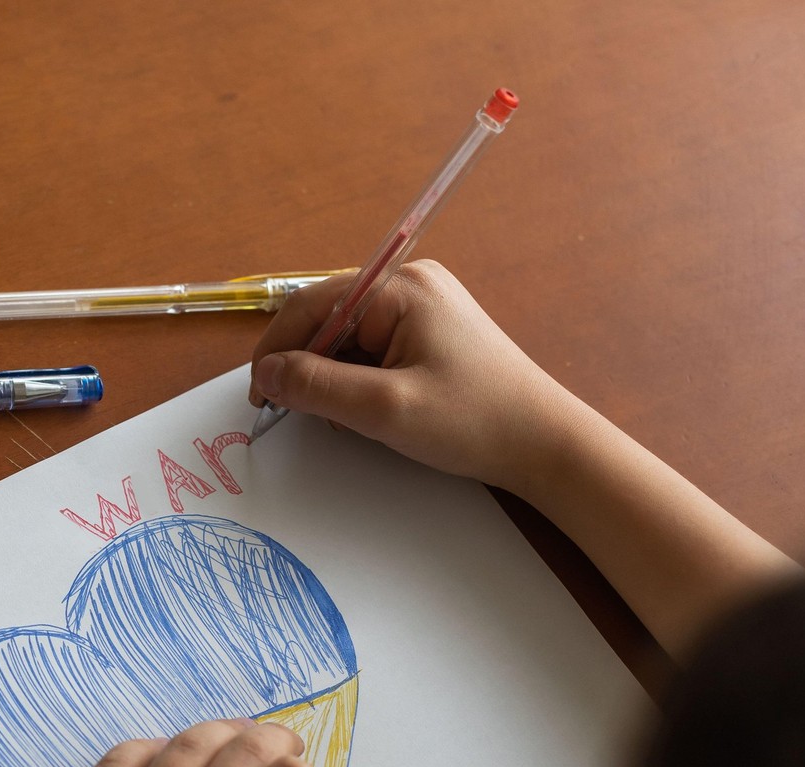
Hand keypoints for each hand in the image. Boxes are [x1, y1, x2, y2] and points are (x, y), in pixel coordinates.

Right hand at [248, 260, 596, 492]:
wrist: (544, 444)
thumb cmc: (473, 421)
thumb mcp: (384, 408)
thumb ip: (317, 386)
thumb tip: (266, 373)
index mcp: (401, 287)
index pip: (313, 305)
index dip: (276, 349)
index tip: (260, 396)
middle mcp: (409, 285)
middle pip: (328, 318)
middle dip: (307, 367)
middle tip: (301, 414)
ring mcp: (421, 308)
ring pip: (346, 339)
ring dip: (332, 379)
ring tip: (349, 419)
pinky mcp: (428, 333)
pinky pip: (370, 349)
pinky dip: (356, 381)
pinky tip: (368, 411)